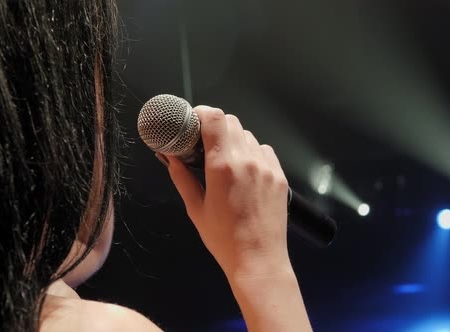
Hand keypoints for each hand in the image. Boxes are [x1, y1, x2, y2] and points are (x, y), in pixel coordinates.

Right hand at [161, 106, 291, 277]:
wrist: (258, 260)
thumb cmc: (222, 238)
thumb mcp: (195, 208)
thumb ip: (181, 177)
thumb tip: (170, 156)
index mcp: (223, 166)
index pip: (215, 118)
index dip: (201, 113)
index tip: (192, 122)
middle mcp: (247, 160)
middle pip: (231, 122)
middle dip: (214, 127)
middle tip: (203, 143)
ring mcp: (267, 166)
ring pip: (248, 135)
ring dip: (233, 140)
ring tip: (224, 160)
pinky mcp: (279, 175)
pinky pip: (263, 150)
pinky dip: (251, 152)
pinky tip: (244, 170)